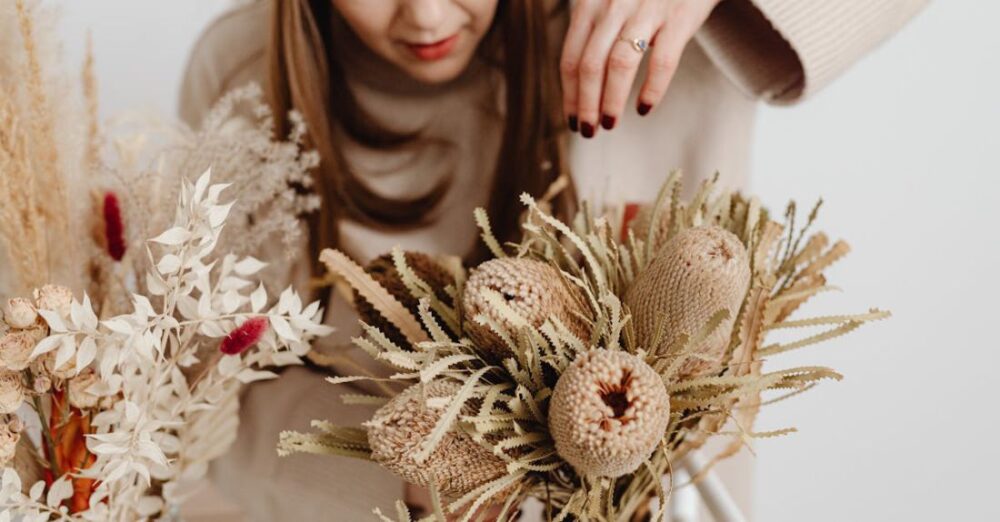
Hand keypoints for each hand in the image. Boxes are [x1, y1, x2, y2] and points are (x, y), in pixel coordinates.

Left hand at [560, 0, 722, 136]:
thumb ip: (592, 27)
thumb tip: (578, 79)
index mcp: (591, 3)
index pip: (572, 58)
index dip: (569, 94)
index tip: (572, 119)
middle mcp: (614, 5)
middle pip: (590, 65)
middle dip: (586, 104)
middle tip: (589, 131)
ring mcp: (647, 10)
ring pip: (619, 65)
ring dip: (611, 101)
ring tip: (609, 124)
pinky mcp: (679, 16)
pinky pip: (661, 60)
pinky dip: (652, 89)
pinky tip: (644, 108)